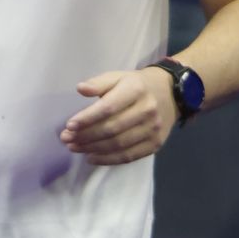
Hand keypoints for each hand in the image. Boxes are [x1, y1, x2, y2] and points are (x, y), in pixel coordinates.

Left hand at [60, 67, 177, 165]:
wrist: (172, 93)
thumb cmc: (138, 85)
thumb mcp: (119, 77)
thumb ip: (99, 83)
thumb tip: (80, 89)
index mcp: (136, 90)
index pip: (109, 108)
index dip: (88, 118)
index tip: (69, 125)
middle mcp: (147, 110)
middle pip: (112, 129)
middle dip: (86, 136)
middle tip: (66, 139)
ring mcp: (153, 129)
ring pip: (118, 144)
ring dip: (93, 149)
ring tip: (74, 148)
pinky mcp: (155, 144)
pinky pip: (129, 156)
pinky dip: (107, 160)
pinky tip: (91, 157)